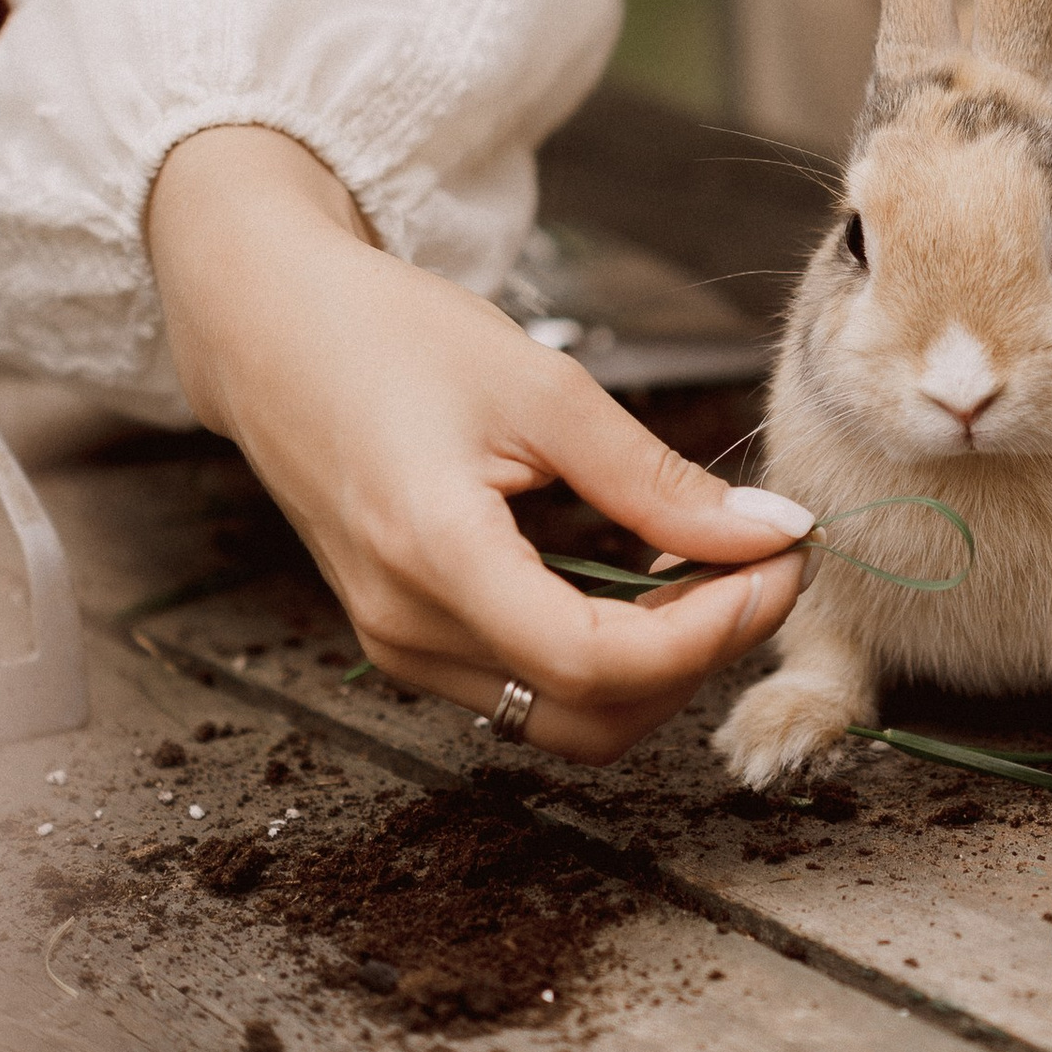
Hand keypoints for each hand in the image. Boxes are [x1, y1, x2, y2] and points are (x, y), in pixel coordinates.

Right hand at [146, 127, 810, 762]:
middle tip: (763, 566)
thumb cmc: (393, 338)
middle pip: (590, 716)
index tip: (780, 563)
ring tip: (713, 570)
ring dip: (657, 666)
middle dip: (699, 658)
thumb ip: (656, 478)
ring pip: (562, 718)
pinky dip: (605, 655)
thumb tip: (770, 533)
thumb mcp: (542, 389)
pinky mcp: (404, 638)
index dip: (710, 632)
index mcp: (433, 558)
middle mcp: (405, 629)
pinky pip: (525, 686)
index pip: (596, 664)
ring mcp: (397, 646)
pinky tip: (645, 578)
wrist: (272, 332)